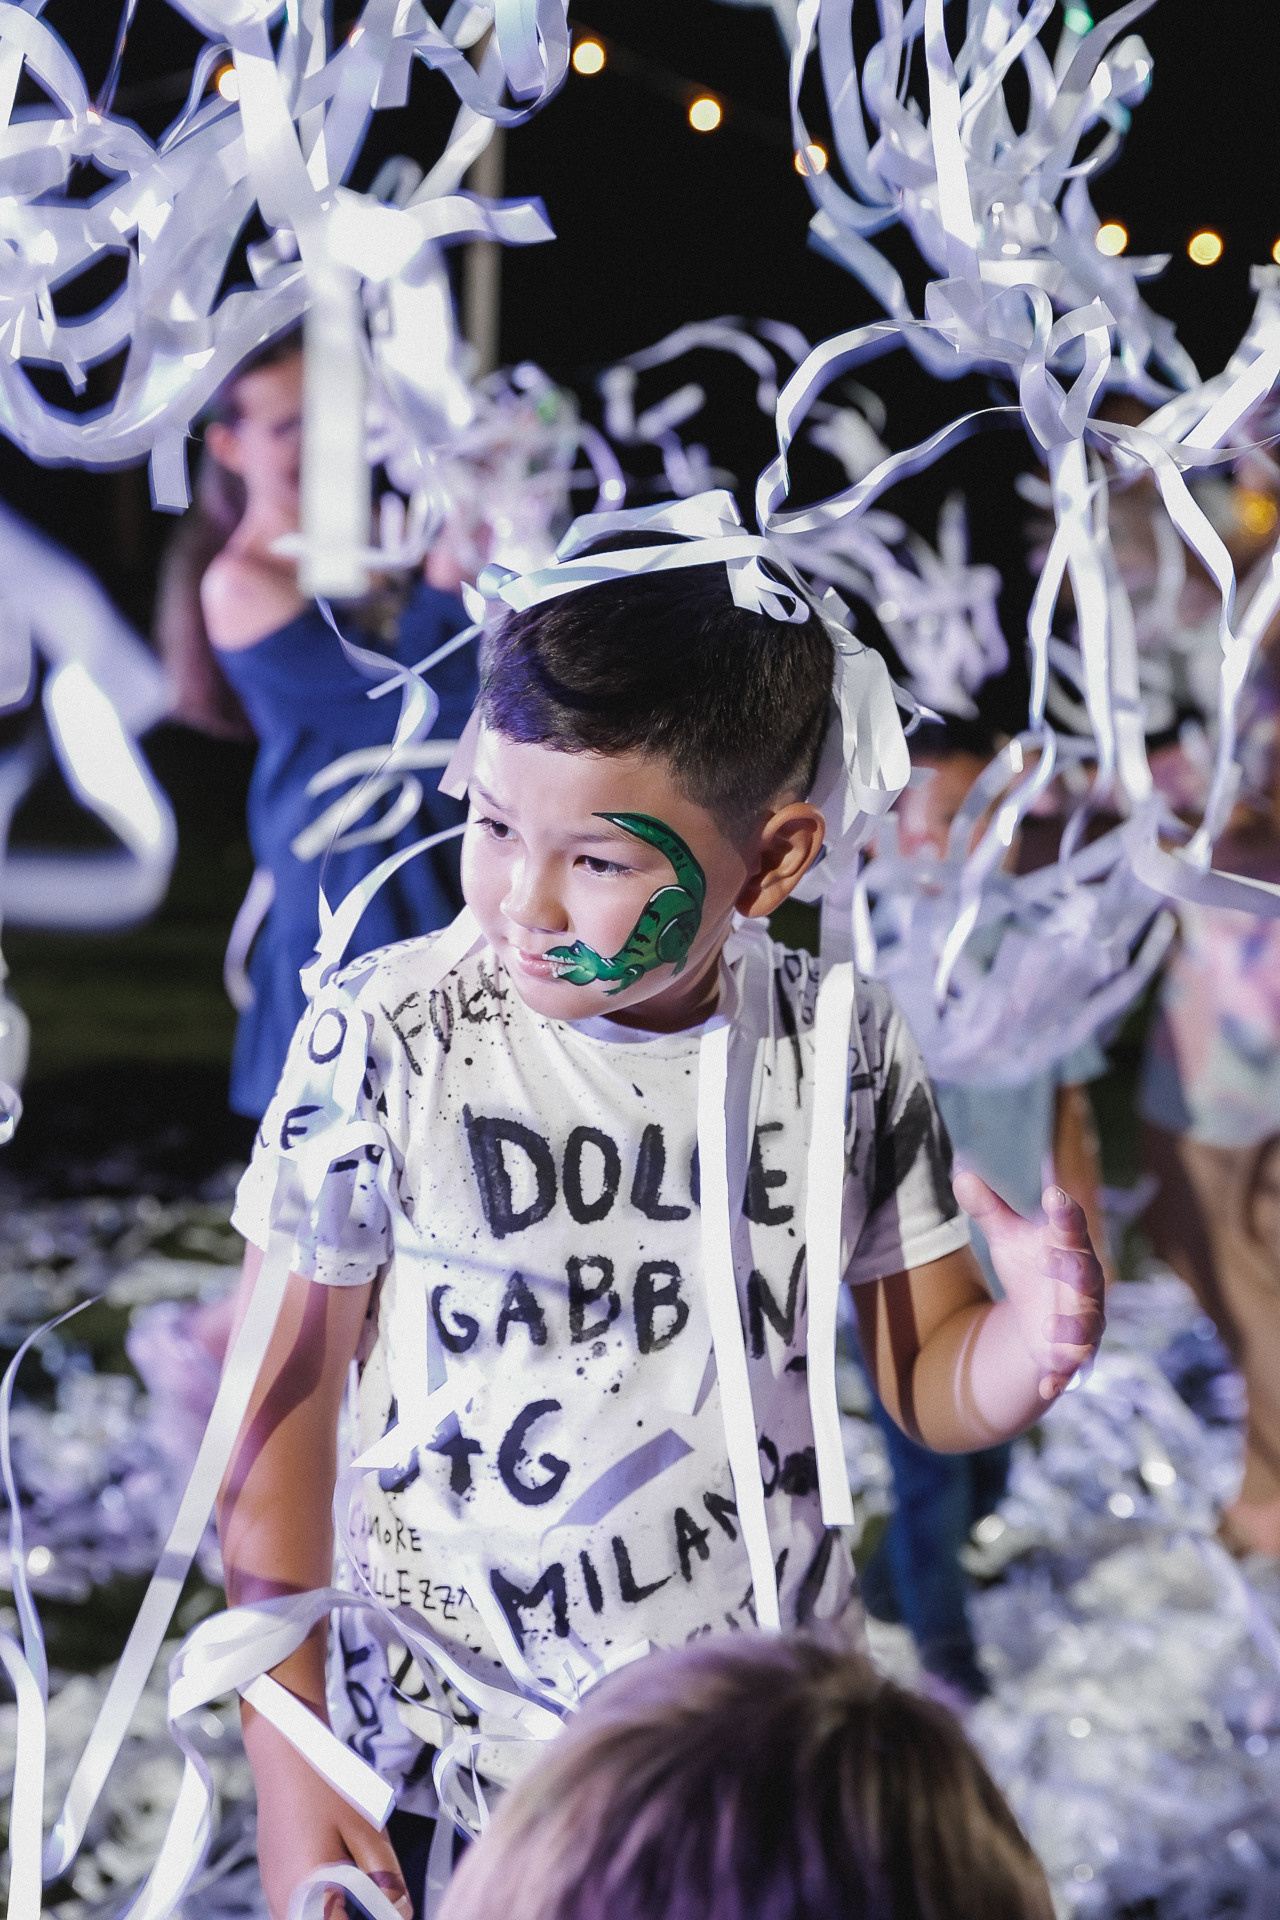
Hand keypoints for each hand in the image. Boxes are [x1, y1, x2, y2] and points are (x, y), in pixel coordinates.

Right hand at [244, 1706, 410, 1919]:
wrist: (286, 1747)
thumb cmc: (326, 1785)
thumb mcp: (368, 1832)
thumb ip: (386, 1880)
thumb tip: (402, 1913)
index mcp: (304, 1898)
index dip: (374, 1918)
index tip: (391, 1909)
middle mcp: (281, 1902)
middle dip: (349, 1914)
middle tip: (382, 1897)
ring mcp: (272, 1889)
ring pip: (310, 1916)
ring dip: (336, 1910)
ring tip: (362, 1881)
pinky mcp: (272, 1875)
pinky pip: (298, 1905)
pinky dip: (321, 1900)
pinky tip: (339, 1871)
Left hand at [953, 1171, 1104, 1401]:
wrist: (1047, 1319)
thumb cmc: (1034, 1267)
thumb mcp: (1008, 1239)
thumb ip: (990, 1210)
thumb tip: (961, 1174)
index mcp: (1070, 1248)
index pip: (1072, 1226)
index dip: (1065, 1212)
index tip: (1054, 1195)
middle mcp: (1084, 1284)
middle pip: (1085, 1273)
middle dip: (1073, 1266)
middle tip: (1055, 1256)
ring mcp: (1083, 1321)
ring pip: (1086, 1325)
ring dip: (1071, 1328)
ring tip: (1049, 1329)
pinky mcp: (1073, 1355)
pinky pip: (1072, 1368)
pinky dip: (1060, 1377)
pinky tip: (1046, 1387)